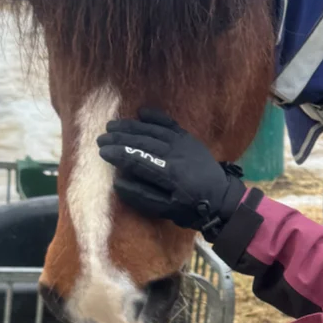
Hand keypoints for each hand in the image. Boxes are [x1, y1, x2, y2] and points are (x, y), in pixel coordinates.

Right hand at [97, 109, 243, 236]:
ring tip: (112, 125)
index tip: (102, 153)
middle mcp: (175, 154)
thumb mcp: (166, 210)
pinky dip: (155, 116)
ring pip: (152, 130)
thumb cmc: (192, 208)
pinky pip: (169, 123)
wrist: (222, 198)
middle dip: (119, 138)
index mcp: (169, 174)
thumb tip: (118, 183)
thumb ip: (142, 196)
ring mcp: (182, 143)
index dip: (118, 155)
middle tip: (101, 138)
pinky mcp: (188, 138)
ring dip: (131, 126)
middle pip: (142, 142)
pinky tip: (141, 112)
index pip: (137, 160)